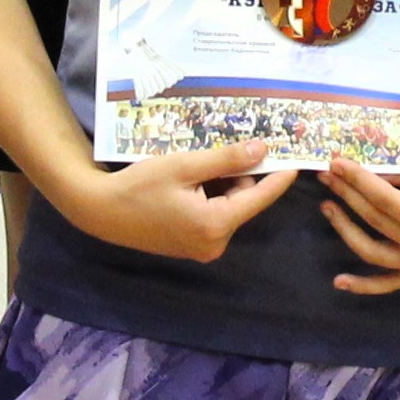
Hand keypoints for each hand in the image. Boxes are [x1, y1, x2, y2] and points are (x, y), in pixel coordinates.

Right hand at [49, 140, 291, 263]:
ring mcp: (203, 248)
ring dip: (221, 184)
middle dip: (237, 175)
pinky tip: (187, 183)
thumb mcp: (185, 165)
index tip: (298, 159)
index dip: (279, 177)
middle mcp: (215, 243)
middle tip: (217, 151)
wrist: (101, 211)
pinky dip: (209, 196)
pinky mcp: (192, 246)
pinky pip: (214, 216)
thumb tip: (263, 151)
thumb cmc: (140, 186)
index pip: (260, 197)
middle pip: (243, 201)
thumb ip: (226, 159)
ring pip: (229, 206)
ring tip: (194, 167)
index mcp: (216, 225)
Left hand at [317, 161, 399, 295]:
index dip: (358, 179)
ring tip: (328, 206)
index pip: (384, 199)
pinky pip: (390, 284)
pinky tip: (340, 281)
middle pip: (375, 220)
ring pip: (373, 252)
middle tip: (327, 175)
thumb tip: (366, 170)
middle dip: (347, 195)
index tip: (336, 162)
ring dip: (345, 230)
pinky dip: (365, 286)